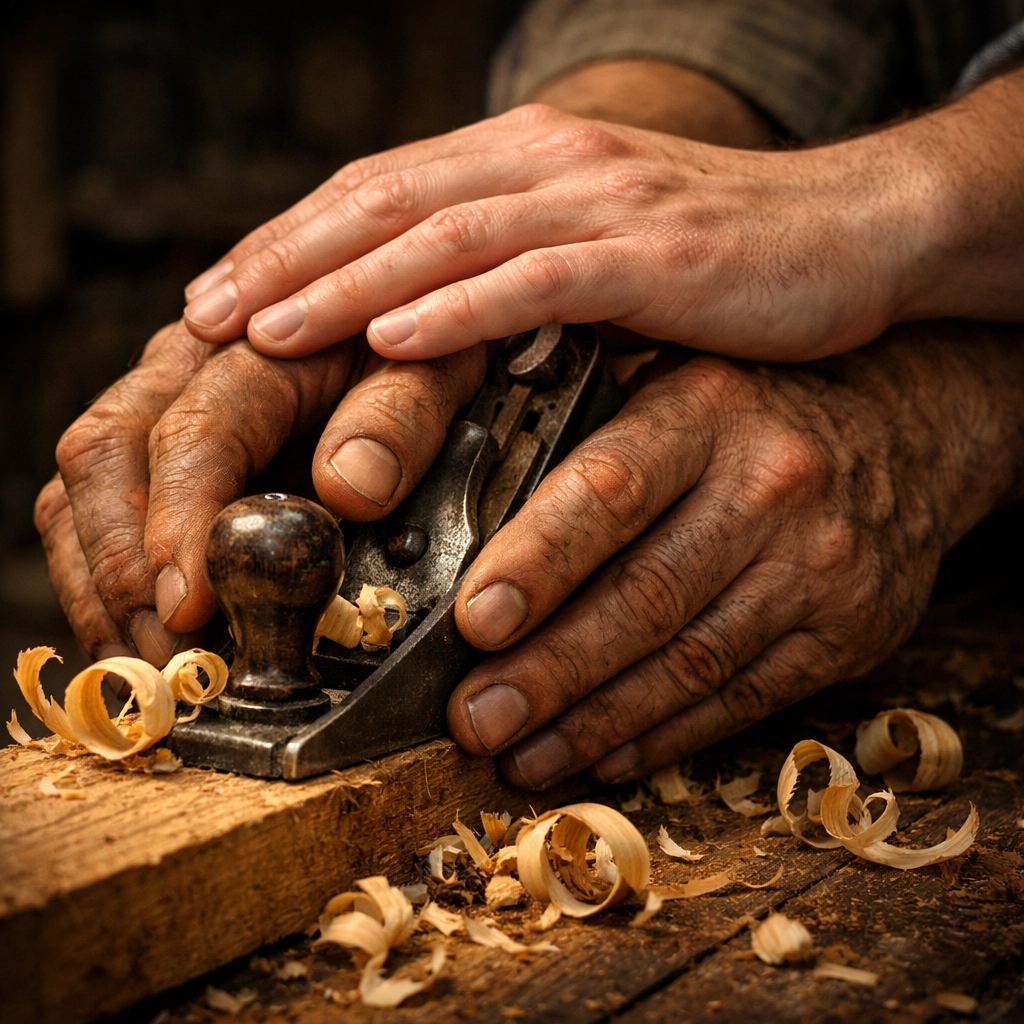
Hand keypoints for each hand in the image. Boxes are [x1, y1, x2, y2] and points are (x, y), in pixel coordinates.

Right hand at [36, 321, 487, 667]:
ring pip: (80, 492)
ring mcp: (152, 409)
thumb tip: (348, 489)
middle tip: (168, 662)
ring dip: (102, 590)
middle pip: (104, 459)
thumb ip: (400, 416)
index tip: (192, 604)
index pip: (195, 430)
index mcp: (254, 343)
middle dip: (125, 573)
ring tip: (149, 670)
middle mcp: (180, 369)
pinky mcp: (147, 455)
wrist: (392, 315)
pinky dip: (102, 587)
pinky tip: (138, 643)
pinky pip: (90, 516)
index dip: (183, 522)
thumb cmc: (412, 347)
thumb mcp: (432, 365)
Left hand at [178, 103, 915, 364]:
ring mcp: (599, 203)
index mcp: (527, 160)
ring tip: (268, 331)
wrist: (852, 229)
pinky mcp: (651, 254)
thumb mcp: (597, 245)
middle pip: (387, 203)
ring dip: (347, 284)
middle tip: (208, 315)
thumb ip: (512, 266)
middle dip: (288, 258)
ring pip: (443, 237)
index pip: (380, 191)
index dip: (292, 239)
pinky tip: (393, 337)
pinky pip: (534, 279)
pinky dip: (457, 308)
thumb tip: (425, 322)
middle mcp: (550, 164)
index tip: (223, 295)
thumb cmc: (717, 254)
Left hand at [444, 321, 1023, 786]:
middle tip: (474, 719)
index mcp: (706, 410)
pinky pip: (742, 699)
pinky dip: (664, 735)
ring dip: (594, 722)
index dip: (538, 562)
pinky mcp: (848, 632)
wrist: (905, 429)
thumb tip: (466, 522)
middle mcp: (771, 486)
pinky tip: (602, 756)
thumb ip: (588, 435)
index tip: (471, 622)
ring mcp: (818, 567)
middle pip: (645, 598)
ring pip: (690, 664)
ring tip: (520, 753)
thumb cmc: (754, 408)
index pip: (610, 490)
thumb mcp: (675, 382)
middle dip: (549, 671)